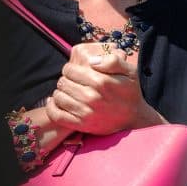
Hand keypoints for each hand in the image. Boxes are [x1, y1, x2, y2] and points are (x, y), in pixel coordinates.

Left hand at [45, 43, 165, 134]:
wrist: (134, 118)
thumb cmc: (130, 91)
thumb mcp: (130, 71)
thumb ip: (113, 60)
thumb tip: (91, 60)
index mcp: (101, 82)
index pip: (70, 70)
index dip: (70, 68)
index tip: (76, 71)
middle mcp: (92, 97)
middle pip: (63, 82)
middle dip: (66, 79)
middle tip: (73, 82)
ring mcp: (86, 113)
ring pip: (58, 96)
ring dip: (60, 92)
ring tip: (69, 92)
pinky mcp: (82, 125)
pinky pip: (57, 115)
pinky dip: (52, 107)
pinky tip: (57, 102)